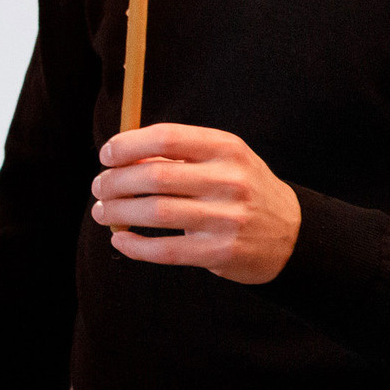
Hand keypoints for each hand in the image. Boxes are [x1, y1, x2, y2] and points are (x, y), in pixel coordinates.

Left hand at [93, 124, 301, 283]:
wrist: (291, 235)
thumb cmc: (242, 191)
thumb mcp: (223, 161)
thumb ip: (179, 155)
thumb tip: (120, 159)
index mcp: (227, 148)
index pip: (166, 137)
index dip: (127, 146)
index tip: (106, 155)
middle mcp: (230, 180)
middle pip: (155, 176)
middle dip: (115, 182)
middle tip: (99, 187)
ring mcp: (227, 218)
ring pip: (156, 213)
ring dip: (118, 212)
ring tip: (102, 212)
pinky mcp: (221, 252)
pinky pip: (166, 250)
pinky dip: (135, 246)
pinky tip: (120, 239)